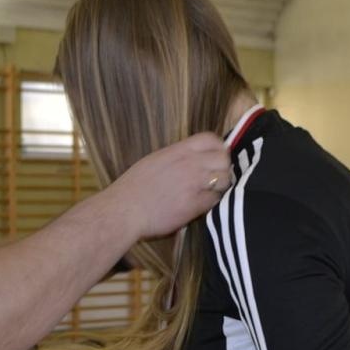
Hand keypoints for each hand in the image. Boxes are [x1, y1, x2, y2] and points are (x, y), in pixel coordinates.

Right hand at [107, 133, 231, 238]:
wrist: (125, 210)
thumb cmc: (132, 187)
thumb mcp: (154, 161)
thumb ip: (175, 157)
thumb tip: (190, 159)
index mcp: (178, 151)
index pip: (211, 139)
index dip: (218, 148)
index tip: (215, 157)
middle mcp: (190, 164)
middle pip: (223, 159)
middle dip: (222, 168)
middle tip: (214, 178)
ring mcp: (194, 184)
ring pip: (225, 180)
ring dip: (220, 186)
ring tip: (208, 193)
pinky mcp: (195, 204)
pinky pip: (216, 200)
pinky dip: (212, 203)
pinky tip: (200, 205)